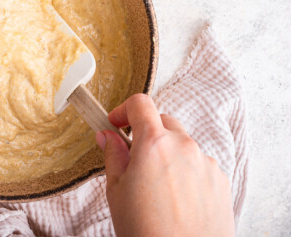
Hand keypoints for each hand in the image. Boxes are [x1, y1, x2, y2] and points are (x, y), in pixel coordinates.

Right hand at [96, 94, 233, 236]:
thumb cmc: (145, 230)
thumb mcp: (117, 190)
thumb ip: (113, 155)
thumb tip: (107, 136)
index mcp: (154, 143)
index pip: (140, 104)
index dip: (123, 110)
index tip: (116, 123)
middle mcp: (184, 146)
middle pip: (163, 122)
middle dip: (146, 133)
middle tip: (132, 157)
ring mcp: (206, 163)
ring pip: (182, 144)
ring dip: (167, 153)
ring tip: (156, 186)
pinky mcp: (221, 181)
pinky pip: (199, 164)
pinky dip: (185, 171)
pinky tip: (176, 198)